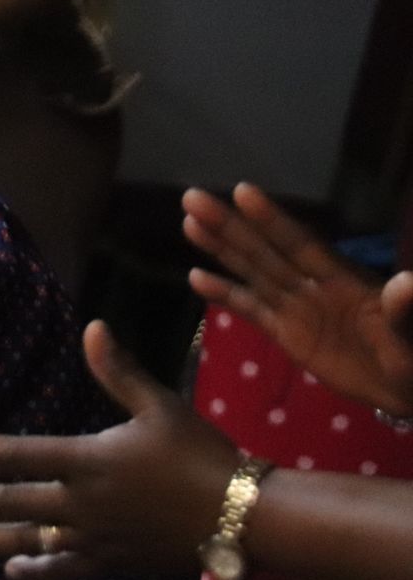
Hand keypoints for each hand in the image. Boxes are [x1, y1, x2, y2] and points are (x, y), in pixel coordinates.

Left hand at [0, 321, 240, 579]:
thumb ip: (119, 372)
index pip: (20, 453)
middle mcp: (85, 503)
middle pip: (15, 502)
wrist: (245, 515)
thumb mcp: (160, 406)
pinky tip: (13, 574)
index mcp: (90, 460)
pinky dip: (38, 573)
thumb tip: (93, 327)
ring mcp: (97, 537)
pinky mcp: (114, 562)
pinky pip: (67, 571)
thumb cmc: (202, 454)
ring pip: (31, 541)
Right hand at [184, 183, 412, 415]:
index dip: (273, 220)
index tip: (243, 191)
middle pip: (265, 251)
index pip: (301, 244)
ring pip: (252, 272)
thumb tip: (408, 283)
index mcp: (344, 280)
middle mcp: (314, 285)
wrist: (407, 387)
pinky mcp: (287, 334)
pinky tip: (195, 278)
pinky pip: (251, 310)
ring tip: (189, 224)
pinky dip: (224, 295)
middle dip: (230, 225)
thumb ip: (405, 311)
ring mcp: (297, 308)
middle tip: (192, 198)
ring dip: (221, 249)